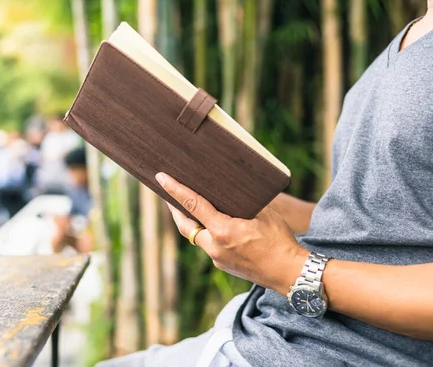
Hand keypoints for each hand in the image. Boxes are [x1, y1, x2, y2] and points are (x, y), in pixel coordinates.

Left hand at [156, 172, 309, 294]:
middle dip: (176, 209)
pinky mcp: (223, 265)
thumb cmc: (280, 240)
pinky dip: (207, 233)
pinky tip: (213, 225)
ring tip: (189, 206)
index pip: (193, 205)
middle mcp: (215, 247)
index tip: (161, 178)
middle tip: (169, 194)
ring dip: (192, 222)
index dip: (175, 190)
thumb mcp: (264, 213)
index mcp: (223, 230)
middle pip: (186, 226)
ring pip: (197, 237)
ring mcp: (217, 259)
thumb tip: (229, 192)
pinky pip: (209, 246)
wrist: (290, 273)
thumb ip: (242, 203)